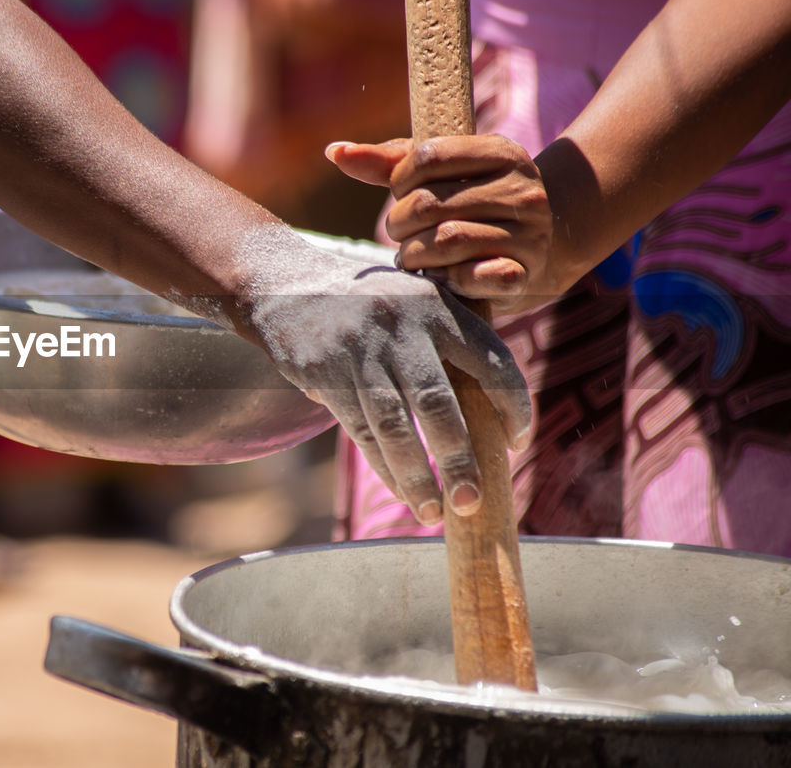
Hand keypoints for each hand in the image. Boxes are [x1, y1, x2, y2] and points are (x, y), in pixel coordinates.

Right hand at [232, 227, 530, 522]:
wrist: (283, 286)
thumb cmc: (364, 303)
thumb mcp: (412, 300)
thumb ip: (451, 336)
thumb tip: (494, 405)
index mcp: (437, 308)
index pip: (491, 361)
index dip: (513, 407)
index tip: (517, 444)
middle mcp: (402, 326)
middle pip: (439, 404)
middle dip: (460, 460)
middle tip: (473, 502)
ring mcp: (360, 351)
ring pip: (395, 426)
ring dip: (418, 476)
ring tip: (434, 512)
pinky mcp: (326, 374)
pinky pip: (361, 432)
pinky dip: (384, 468)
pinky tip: (402, 491)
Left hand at [327, 136, 557, 311]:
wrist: (539, 251)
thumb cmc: (472, 204)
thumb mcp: (441, 175)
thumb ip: (389, 163)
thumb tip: (334, 151)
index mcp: (502, 152)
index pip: (428, 156)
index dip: (400, 180)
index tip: (402, 195)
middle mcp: (523, 189)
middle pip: (429, 202)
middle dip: (399, 223)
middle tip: (402, 234)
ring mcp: (529, 234)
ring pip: (446, 241)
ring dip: (414, 255)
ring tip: (414, 257)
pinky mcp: (524, 274)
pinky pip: (474, 277)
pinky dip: (447, 280)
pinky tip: (443, 278)